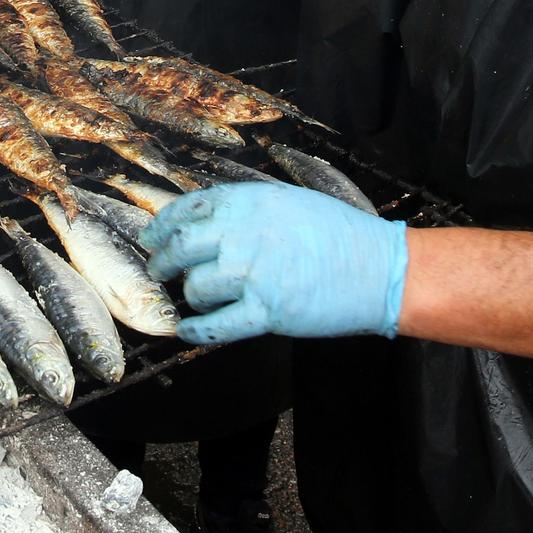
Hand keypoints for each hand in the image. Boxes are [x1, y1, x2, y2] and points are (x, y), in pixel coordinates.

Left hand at [141, 182, 407, 344]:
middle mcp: (244, 233)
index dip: (162, 226)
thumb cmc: (339, 234)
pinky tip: (187, 330)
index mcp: (250, 202)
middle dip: (163, 262)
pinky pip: (216, 325)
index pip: (187, 209)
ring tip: (195, 299)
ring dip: (190, 296)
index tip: (151, 238)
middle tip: (159, 271)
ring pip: (196, 287)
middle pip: (181, 247)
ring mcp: (254, 273)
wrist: (381, 269)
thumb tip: (207, 222)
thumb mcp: (288, 202)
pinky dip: (195, 330)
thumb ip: (247, 209)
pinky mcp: (267, 312)